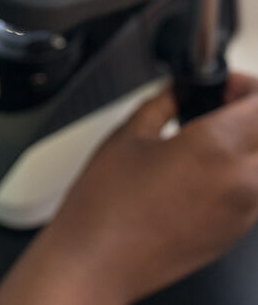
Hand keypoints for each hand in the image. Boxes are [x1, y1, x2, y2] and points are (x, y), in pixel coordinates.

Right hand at [0, 73, 257, 304]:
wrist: (101, 259)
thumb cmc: (107, 204)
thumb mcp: (129, 134)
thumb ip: (163, 103)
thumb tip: (179, 90)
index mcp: (216, 149)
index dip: (245, 87)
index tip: (223, 84)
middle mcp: (242, 182)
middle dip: (249, 113)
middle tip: (220, 104)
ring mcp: (245, 212)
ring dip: (247, 143)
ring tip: (211, 134)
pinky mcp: (237, 233)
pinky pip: (254, 190)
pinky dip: (240, 170)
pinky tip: (203, 166)